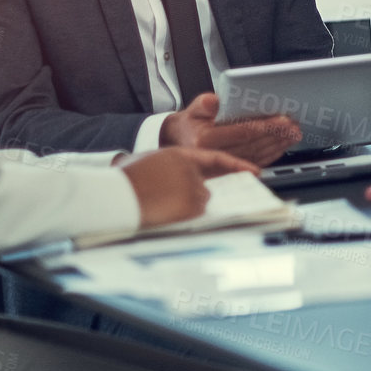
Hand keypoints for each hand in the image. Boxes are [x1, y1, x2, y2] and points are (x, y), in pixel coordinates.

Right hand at [120, 146, 258, 227]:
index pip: (216, 159)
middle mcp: (191, 170)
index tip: (253, 171)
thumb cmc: (125, 180)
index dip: (236, 165)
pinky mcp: (191, 204)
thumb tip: (174, 176)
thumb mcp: (148, 160)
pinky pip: (194, 213)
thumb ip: (169, 164)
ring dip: (184, 206)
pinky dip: (182, 216)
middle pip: (204, 187)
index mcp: (180, 154)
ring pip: (199, 201)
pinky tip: (164, 210)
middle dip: (190, 195)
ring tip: (160, 202)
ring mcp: (193, 187)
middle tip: (171, 199)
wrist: (117, 195)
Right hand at [160, 92, 301, 165]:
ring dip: (278, 145)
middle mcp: (215, 155)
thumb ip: (203, 104)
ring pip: (256, 155)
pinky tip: (281, 148)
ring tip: (293, 136)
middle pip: (253, 144)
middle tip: (294, 127)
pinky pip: (254, 162)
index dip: (265, 126)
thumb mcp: (192, 109)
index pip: (242, 131)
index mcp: (206, 139)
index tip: (283, 120)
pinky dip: (270, 155)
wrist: (178, 144)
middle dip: (277, 135)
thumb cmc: (188, 125)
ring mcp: (223, 165)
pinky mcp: (230, 171)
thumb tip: (214, 101)